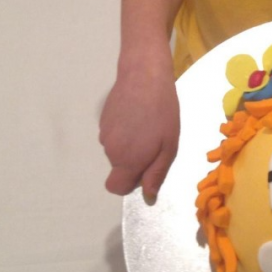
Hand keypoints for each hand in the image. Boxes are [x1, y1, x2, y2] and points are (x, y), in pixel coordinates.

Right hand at [98, 66, 179, 201]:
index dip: (130, 183)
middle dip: (134, 159)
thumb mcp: (169, 146)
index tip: (145, 168)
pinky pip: (114, 133)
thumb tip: (148, 196)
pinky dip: (124, 129)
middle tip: (154, 139)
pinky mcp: (103, 117)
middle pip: (119, 166)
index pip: (115, 187)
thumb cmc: (162, 112)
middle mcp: (110, 149)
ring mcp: (104, 132)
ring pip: (117, 149)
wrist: (144, 75)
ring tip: (147, 122)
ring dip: (130, 142)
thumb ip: (156, 173)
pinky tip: (137, 113)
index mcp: (126, 160)